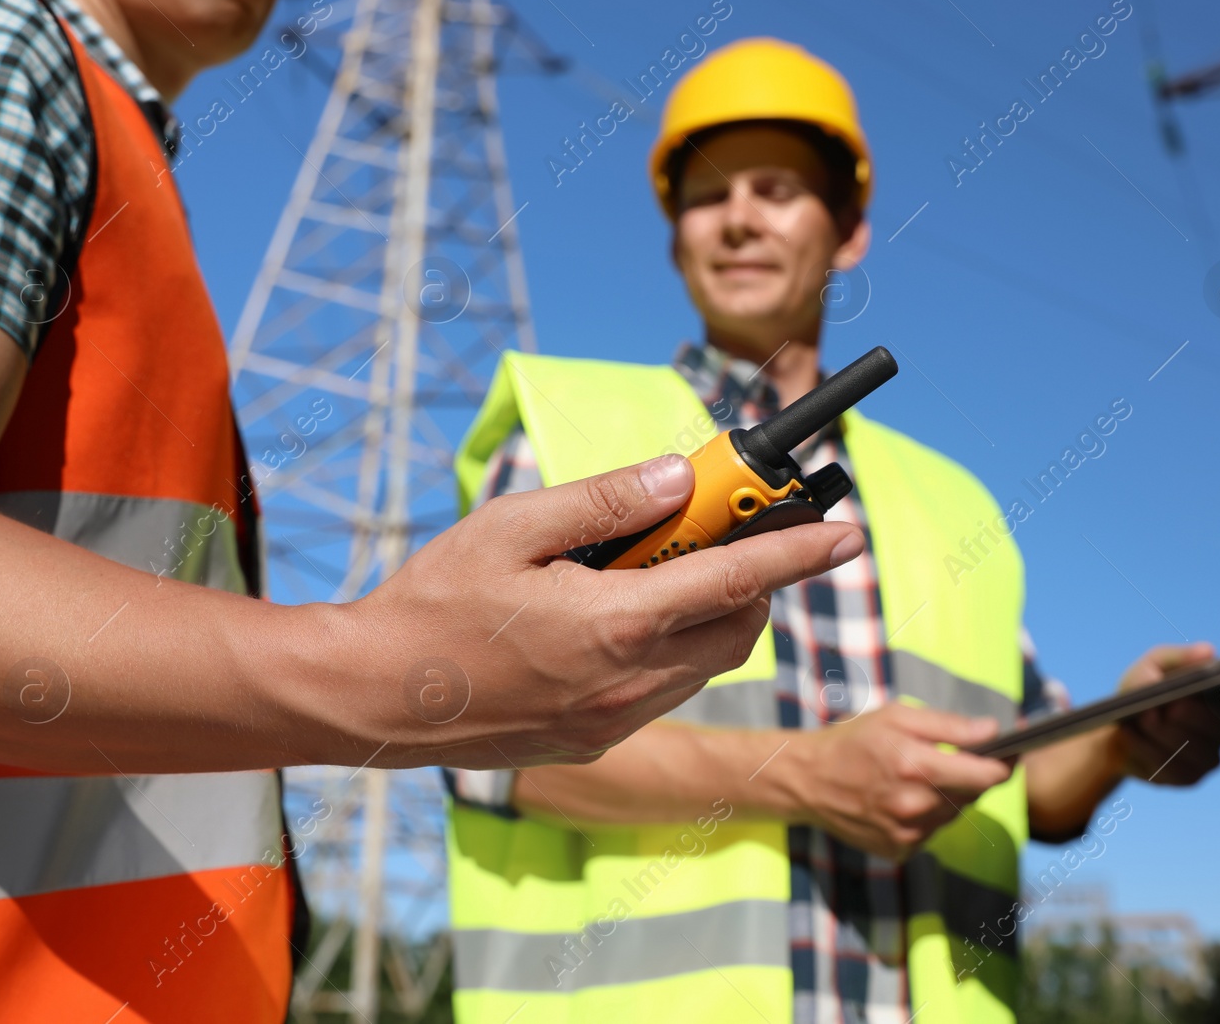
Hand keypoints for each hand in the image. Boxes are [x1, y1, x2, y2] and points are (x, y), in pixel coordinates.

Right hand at [343, 453, 863, 769]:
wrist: (374, 698)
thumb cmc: (433, 603)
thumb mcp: (512, 527)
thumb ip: (604, 501)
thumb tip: (677, 478)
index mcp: (614, 624)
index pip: (735, 581)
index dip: (797, 553)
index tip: (845, 531)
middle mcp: (628, 683)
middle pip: (736, 628)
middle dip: (753, 581)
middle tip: (722, 531)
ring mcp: (613, 722)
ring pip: (705, 664)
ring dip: (708, 614)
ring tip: (651, 569)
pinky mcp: (593, 742)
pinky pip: (663, 690)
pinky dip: (669, 648)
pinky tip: (613, 617)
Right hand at [777, 704, 1012, 859]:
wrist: (808, 781)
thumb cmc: (853, 741)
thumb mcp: (897, 716)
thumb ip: (949, 726)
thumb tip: (993, 730)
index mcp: (916, 767)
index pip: (986, 776)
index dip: (1005, 764)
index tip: (1012, 754)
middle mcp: (915, 806)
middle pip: (973, 795)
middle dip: (971, 775)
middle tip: (951, 758)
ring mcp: (907, 833)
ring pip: (954, 814)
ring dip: (950, 796)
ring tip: (920, 777)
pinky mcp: (900, 850)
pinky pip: (933, 831)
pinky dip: (929, 815)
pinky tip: (905, 799)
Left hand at [1112, 642, 1219, 785]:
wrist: (1114, 724)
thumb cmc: (1142, 689)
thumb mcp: (1152, 665)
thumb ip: (1177, 657)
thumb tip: (1208, 652)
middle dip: (1195, 716)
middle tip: (1171, 706)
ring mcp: (1209, 756)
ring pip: (1199, 751)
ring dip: (1168, 734)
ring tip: (1144, 718)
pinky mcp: (1189, 776)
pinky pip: (1175, 768)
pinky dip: (1149, 749)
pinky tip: (1130, 734)